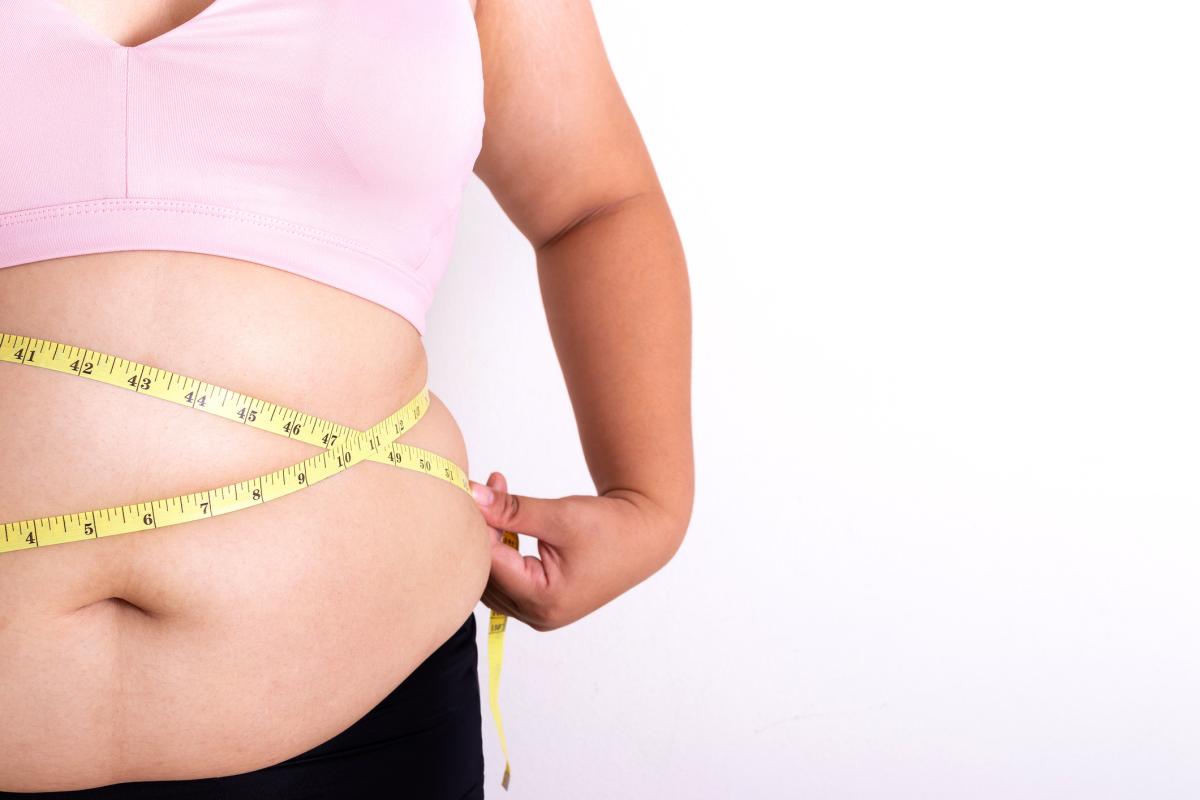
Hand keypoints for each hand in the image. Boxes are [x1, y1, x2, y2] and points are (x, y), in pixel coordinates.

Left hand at [469, 470, 681, 631]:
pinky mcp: (542, 600)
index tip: (469, 492)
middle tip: (481, 489)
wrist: (645, 536)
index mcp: (544, 600)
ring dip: (489, 537)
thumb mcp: (560, 516)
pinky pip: (508, 577)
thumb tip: (472, 495)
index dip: (477, 528)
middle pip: (488, 576)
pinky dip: (502, 546)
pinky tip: (505, 516)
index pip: (492, 564)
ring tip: (497, 493)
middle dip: (481, 531)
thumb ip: (513, 509)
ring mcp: (539, 611)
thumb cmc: (611, 527)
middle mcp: (539, 614)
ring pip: (494, 577)